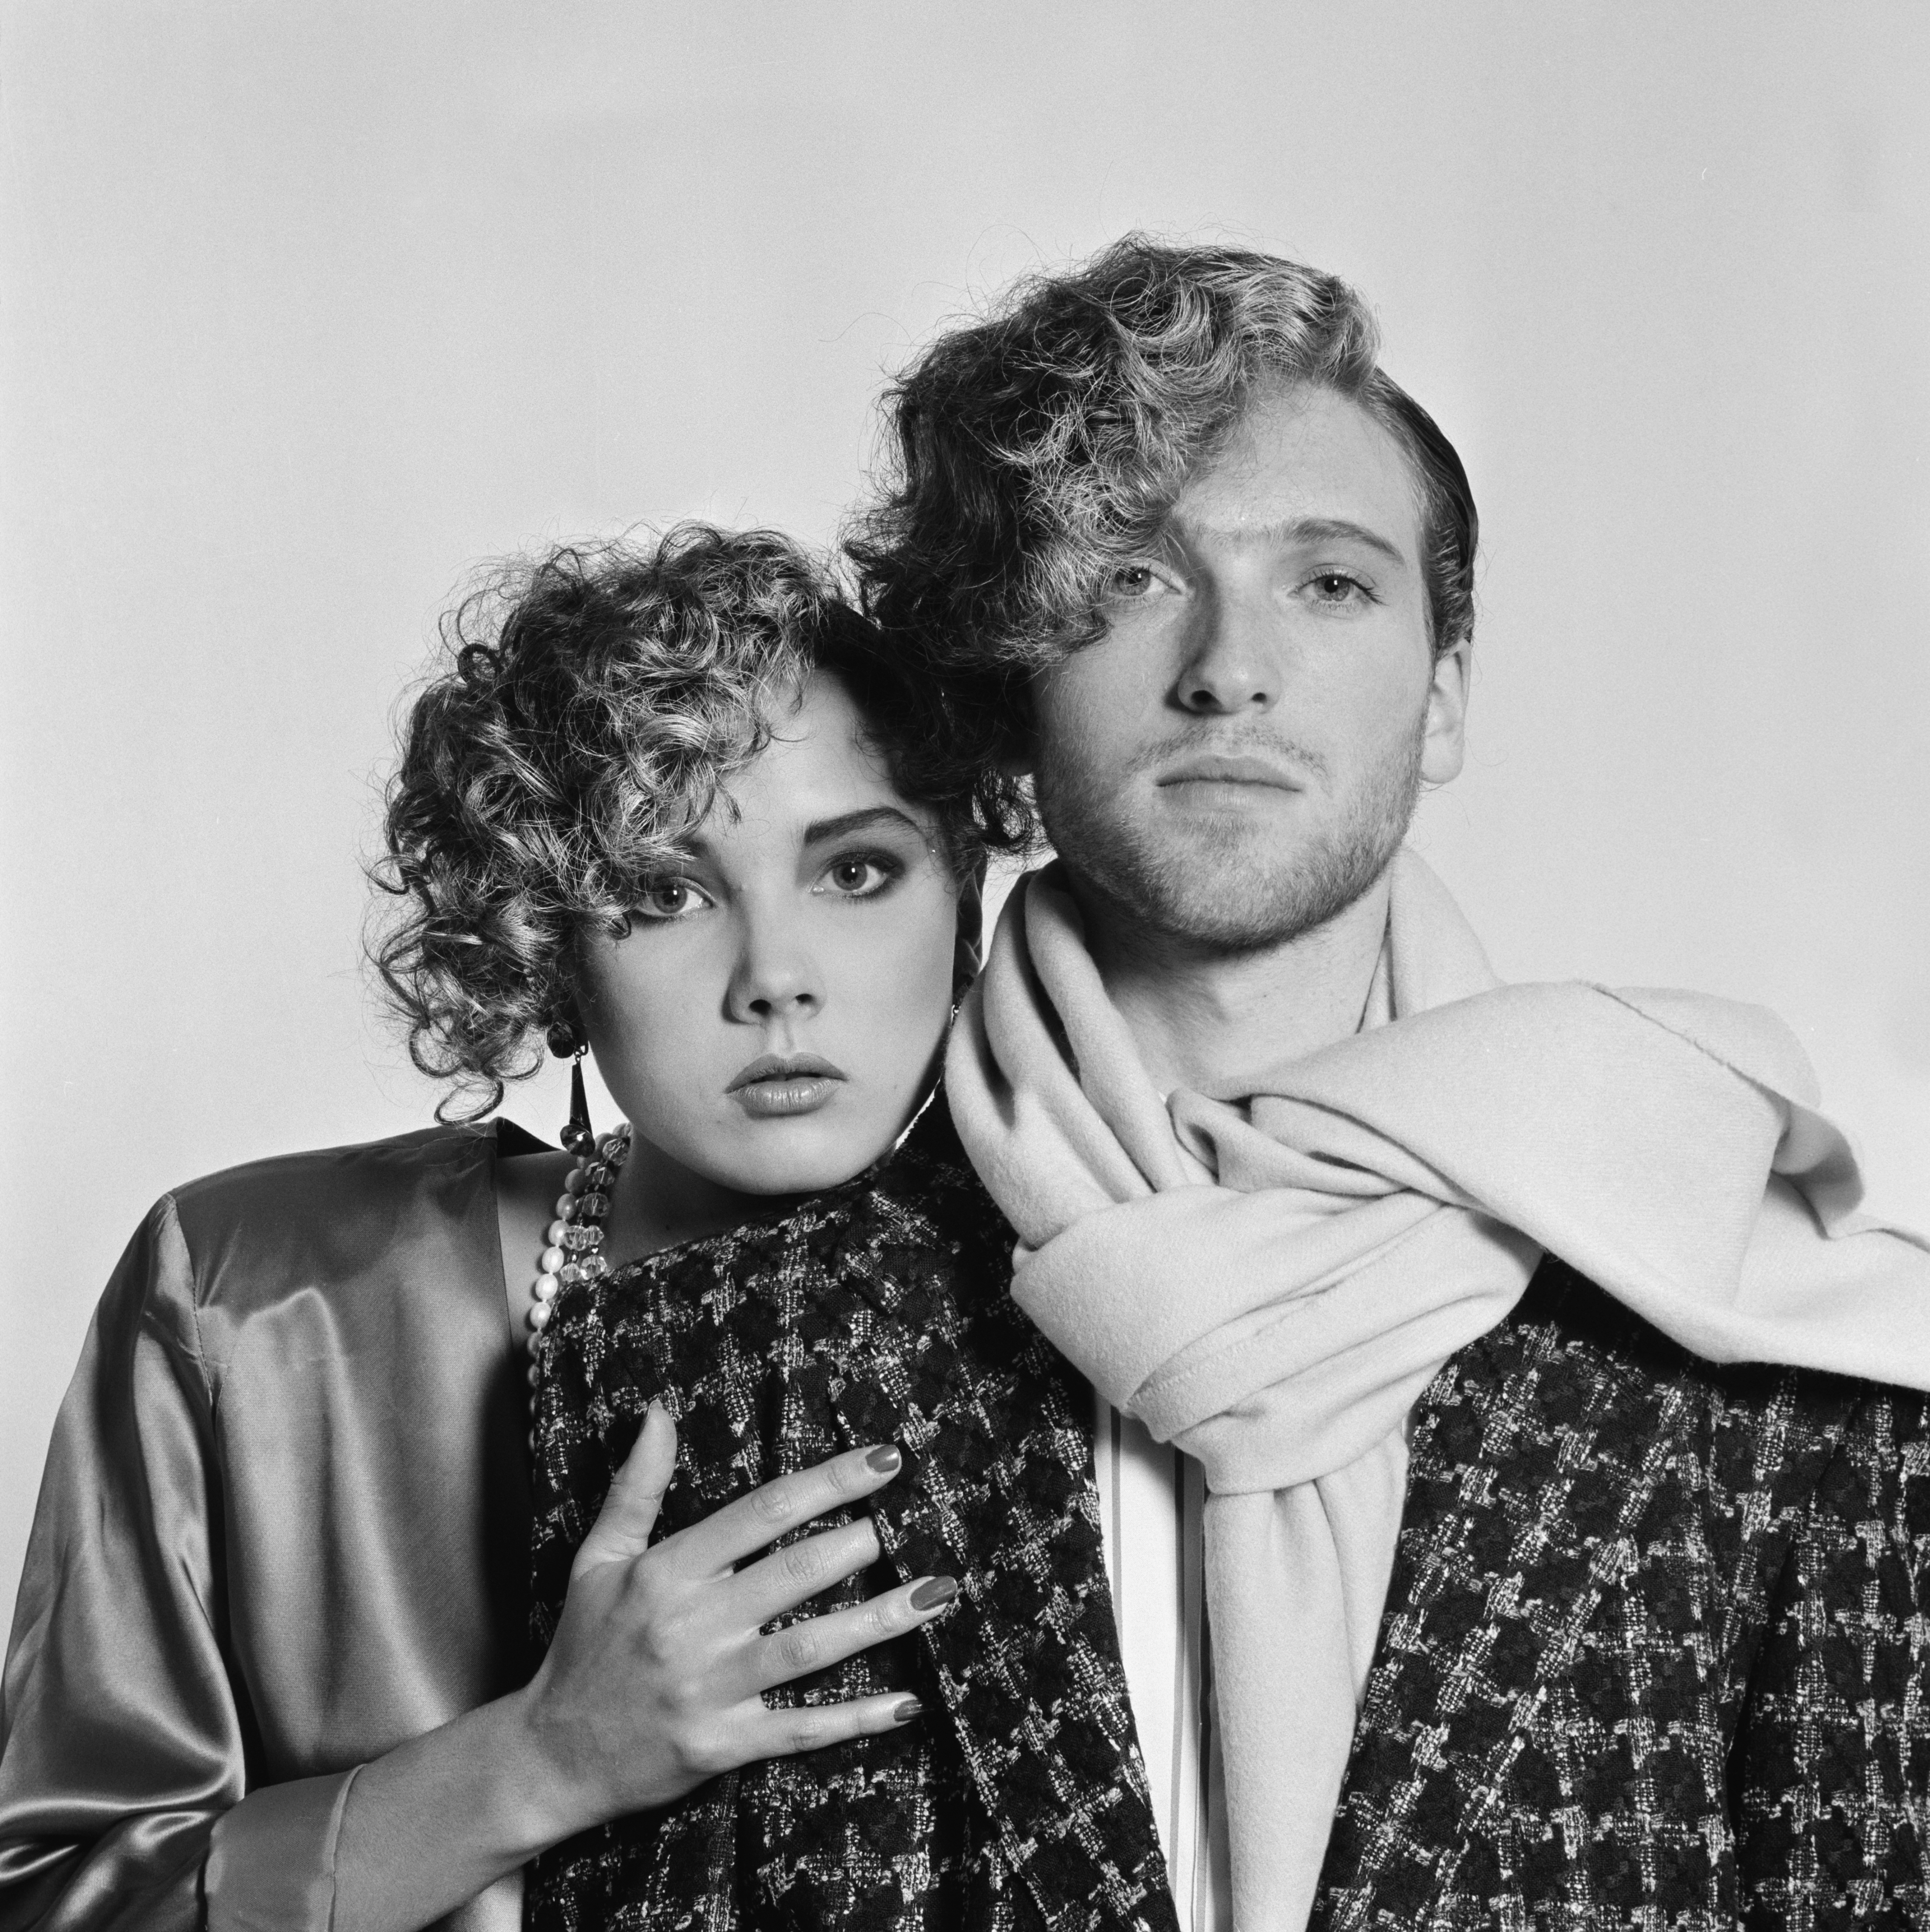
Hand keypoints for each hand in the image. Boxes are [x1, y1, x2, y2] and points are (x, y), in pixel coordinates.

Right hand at [517, 1403, 954, 1831]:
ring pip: (810, 1650)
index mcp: (667, 1573)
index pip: (760, 1512)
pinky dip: (856, 1718)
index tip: (883, 1458)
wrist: (549, 1756)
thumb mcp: (597, 1558)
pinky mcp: (722, 1747)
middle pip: (793, 1575)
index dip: (827, 1482)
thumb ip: (636, 1486)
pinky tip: (907, 1702)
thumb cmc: (582, 1647)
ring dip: (878, 1622)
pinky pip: (800, 1730)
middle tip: (907, 1523)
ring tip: (936, 1595)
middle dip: (858, 1545)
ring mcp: (710, 1691)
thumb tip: (659, 1411)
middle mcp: (692, 1628)